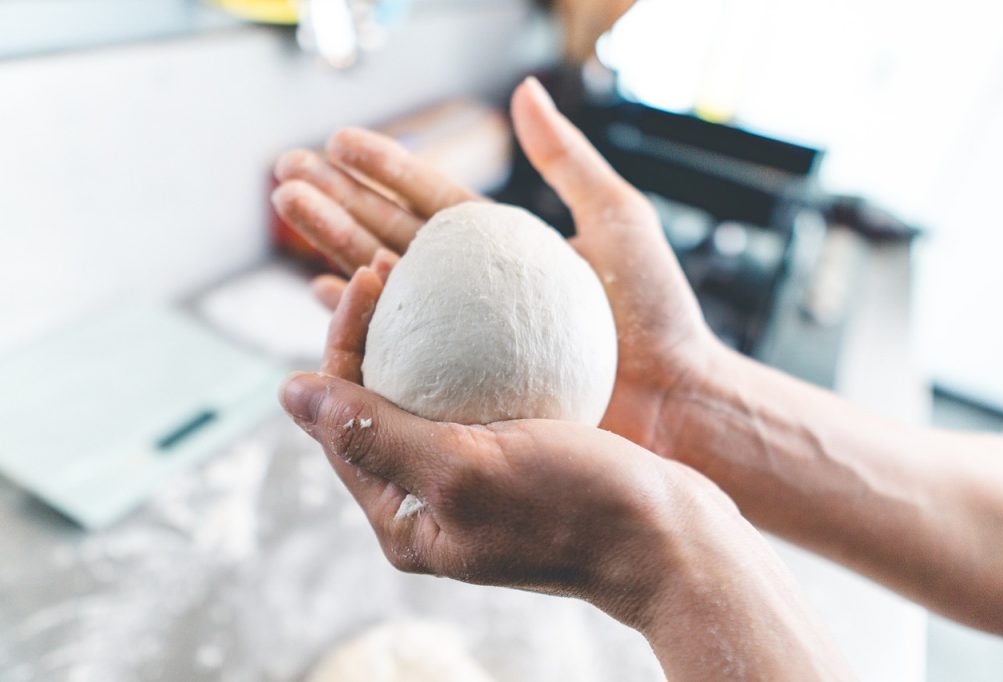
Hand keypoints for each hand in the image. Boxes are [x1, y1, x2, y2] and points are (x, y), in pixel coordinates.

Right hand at [272, 77, 719, 456]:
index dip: (384, 167)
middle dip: (337, 200)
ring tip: (288, 212)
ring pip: (381, 282)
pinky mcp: (461, 384)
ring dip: (331, 246)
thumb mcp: (618, 221)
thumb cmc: (656, 316)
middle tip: (284, 171)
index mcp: (504, 250)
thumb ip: (568, 159)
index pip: (430, 199)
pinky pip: (397, 348)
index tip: (338, 140)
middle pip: (390, 233)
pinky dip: (357, 321)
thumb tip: (524, 89)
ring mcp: (464, 338)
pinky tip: (321, 296)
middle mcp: (476, 291)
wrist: (674, 402)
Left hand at [280, 266, 706, 629]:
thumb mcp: (463, 469)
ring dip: (418, 338)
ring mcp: (472, 482)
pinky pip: (473, 399)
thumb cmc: (575, 509)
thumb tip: (287, 395)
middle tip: (390, 265)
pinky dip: (469, 356)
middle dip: (373, 333)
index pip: (341, 418)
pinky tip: (481, 315)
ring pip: (424, 396)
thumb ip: (372, 433)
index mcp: (402, 517)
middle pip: (375, 404)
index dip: (342, 341)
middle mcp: (429, 501)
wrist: (672, 540)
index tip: (368, 275)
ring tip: (422, 275)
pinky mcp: (513, 462)